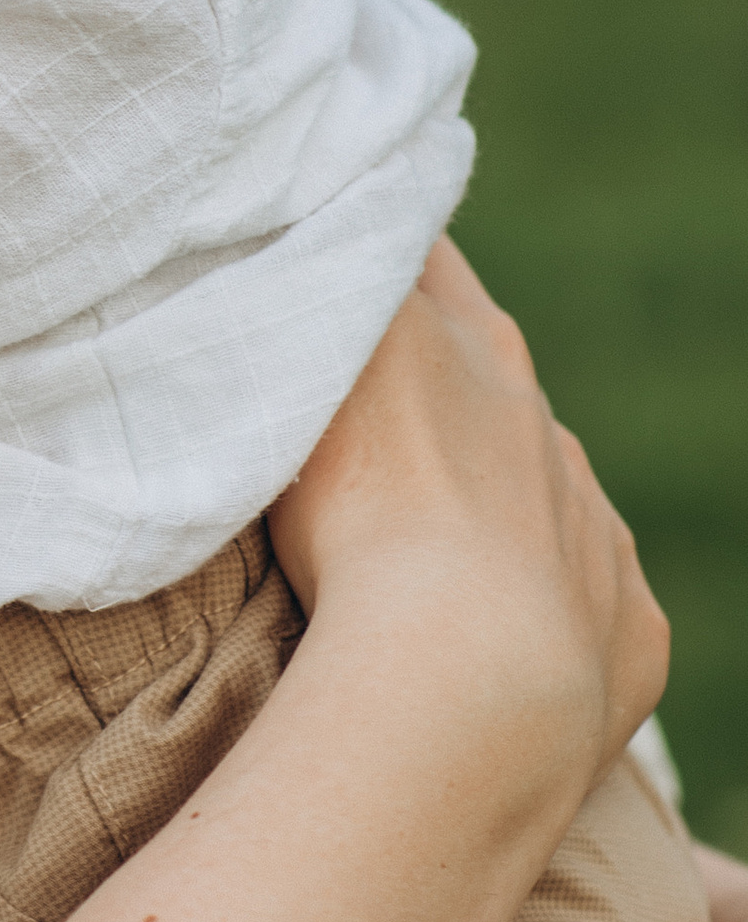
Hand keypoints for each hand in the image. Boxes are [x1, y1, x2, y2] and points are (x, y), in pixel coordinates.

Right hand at [269, 238, 667, 791]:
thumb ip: (303, 311)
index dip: (371, 250)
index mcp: (466, 339)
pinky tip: (484, 644)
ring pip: (540, 481)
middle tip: (358, 401)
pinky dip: (536, 608)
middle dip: (434, 372)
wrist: (467, 671)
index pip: (414, 253)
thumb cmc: (361, 514)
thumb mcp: (301, 371)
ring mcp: (592, 517)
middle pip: (484, 361)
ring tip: (412, 550)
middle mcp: (541, 416)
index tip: (328, 263)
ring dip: (487, 496)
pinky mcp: (627, 618)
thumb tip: (295, 261)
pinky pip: (585, 595)